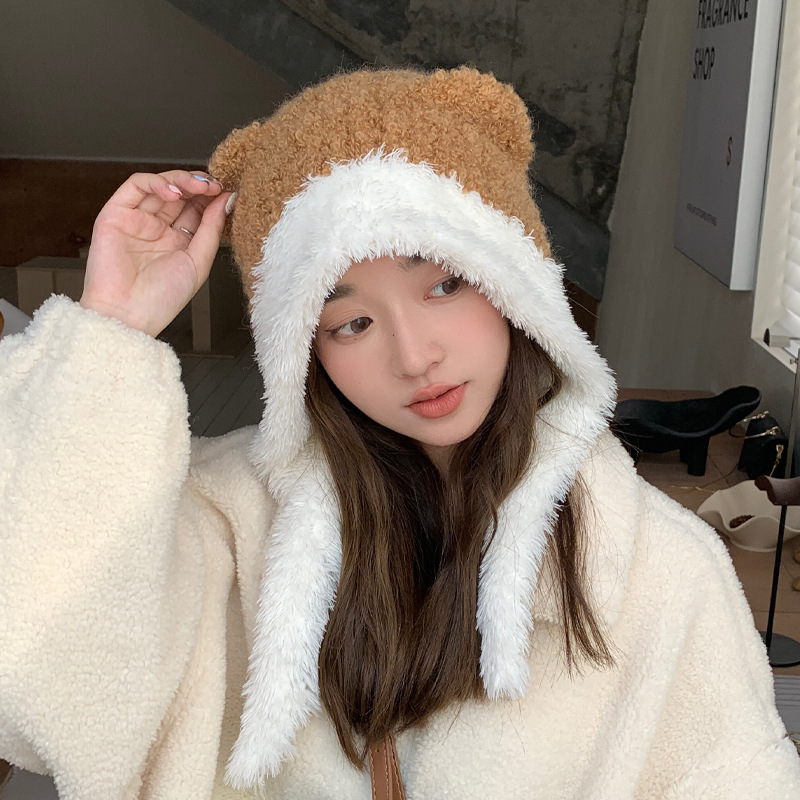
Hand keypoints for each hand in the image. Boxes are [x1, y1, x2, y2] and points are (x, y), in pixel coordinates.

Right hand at [80, 170, 233, 336]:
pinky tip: (174, 192)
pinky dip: (156, 182)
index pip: (196, 209)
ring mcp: (137, 219)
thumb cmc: (161, 300)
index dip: (211, 198)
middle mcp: (157, 229)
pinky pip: (135, 186)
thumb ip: (211, 230)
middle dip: (199, 186)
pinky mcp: (116, 213)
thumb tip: (226, 200)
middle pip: (180, 194)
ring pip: (160, 185)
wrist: (129, 315)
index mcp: (178, 241)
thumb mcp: (198, 263)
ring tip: (201, 186)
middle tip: (215, 186)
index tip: (227, 193)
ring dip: (182, 180)